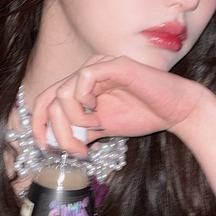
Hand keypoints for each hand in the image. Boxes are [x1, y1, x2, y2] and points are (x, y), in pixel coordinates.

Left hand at [30, 56, 206, 152]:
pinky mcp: (114, 65)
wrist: (176, 110)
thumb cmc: (144, 115)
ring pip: (63, 93)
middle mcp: (87, 74)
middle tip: (79, 150)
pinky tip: (99, 113)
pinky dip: (85, 101)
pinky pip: (84, 78)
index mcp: (82, 86)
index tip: (45, 147)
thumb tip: (54, 143)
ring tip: (95, 130)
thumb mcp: (103, 128)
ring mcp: (100, 66)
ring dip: (75, 121)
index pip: (46, 100)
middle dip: (59, 132)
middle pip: (50, 101)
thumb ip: (79, 131)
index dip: (39, 125)